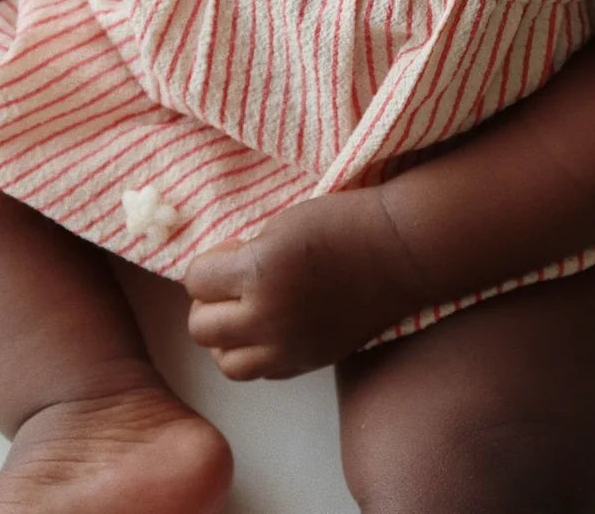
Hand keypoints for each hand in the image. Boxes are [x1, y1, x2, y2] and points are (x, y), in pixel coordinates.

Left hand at [184, 189, 423, 380]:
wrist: (400, 251)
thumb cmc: (344, 223)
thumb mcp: (281, 224)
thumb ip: (244, 255)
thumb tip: (216, 276)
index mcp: (259, 270)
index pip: (195, 280)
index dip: (210, 263)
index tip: (233, 252)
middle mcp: (268, 316)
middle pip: (200, 327)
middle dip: (210, 301)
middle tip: (234, 283)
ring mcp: (289, 347)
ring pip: (225, 362)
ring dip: (227, 337)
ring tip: (247, 311)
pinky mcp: (308, 362)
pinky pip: (260, 372)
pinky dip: (256, 353)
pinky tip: (273, 326)